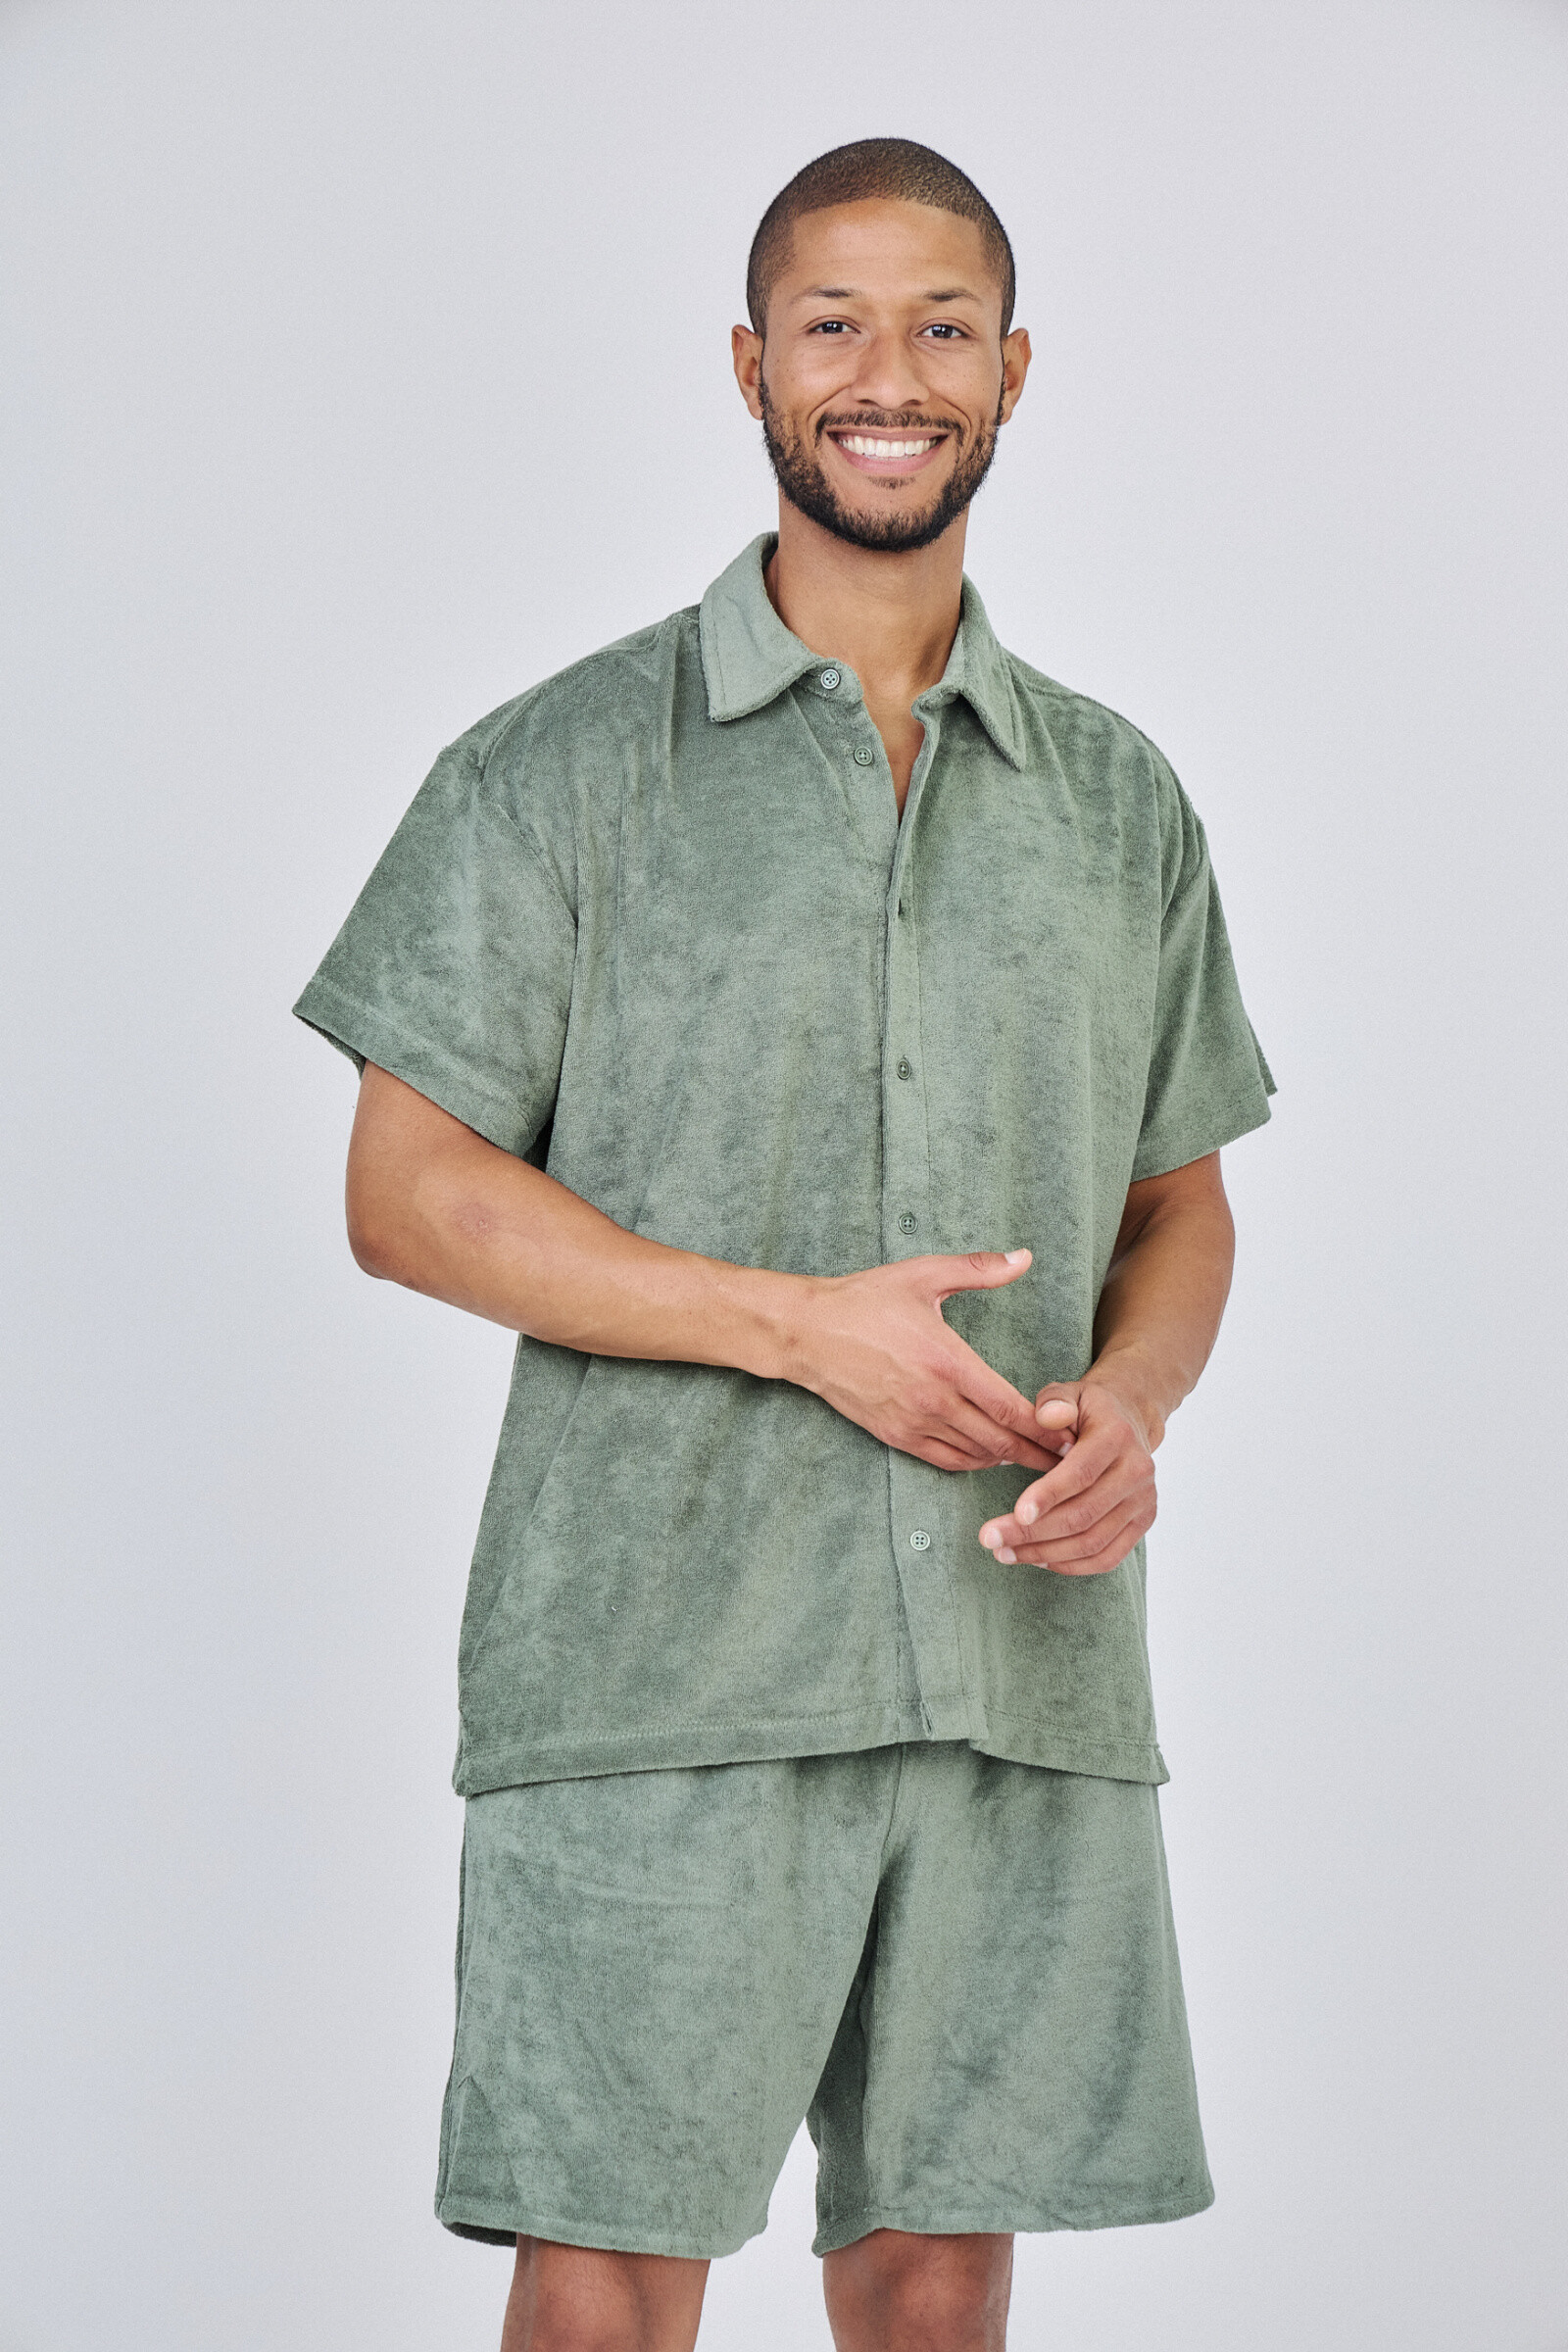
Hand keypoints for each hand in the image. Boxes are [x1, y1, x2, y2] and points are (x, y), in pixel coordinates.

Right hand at [788, 1251, 1062, 1473]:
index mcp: (947, 1360)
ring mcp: (912, 1421)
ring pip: (973, 1454)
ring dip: (1005, 1459)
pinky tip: (988, 1456)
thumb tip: (1023, 1258)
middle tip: (1066, 1459)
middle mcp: (933, 1398)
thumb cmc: (864, 1300)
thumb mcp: (923, 1275)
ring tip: (1034, 1458)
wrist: (807, 1333)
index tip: (1070, 1434)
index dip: (1044, 1426)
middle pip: (998, 1440)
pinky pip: (943, 1459)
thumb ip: (978, 1270)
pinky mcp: (894, 1435)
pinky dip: (972, 1462)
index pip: (1009, 1406)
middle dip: (1036, 1453)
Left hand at [977, 1372, 1157, 1574]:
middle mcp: (1137, 1471)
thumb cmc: (1086, 1410)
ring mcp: (1143, 1501)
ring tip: (1005, 1552)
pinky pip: (1107, 1557)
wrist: (1128, 1421)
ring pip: (1093, 1542)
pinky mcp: (1142, 1523)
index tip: (1016, 1514)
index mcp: (1118, 1436)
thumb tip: (1046, 1417)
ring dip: (1045, 1553)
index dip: (1049, 1496)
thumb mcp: (1069, 1393)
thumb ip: (1054, 1401)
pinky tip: (1038, 1560)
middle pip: (1083, 1514)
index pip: (1081, 1473)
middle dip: (1033, 1532)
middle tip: (990, 1539)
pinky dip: (1071, 1566)